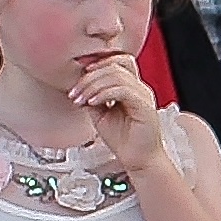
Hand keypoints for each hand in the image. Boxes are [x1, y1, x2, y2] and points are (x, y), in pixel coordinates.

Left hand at [67, 56, 165, 176]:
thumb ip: (92, 97)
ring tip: (81, 99)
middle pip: (114, 65)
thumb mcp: (100, 114)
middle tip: (75, 92)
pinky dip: (104, 93)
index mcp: (130, 86)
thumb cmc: (123, 138)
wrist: (137, 159)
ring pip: (116, 75)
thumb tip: (79, 86)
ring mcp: (143, 95)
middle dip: (89, 76)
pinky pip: (123, 90)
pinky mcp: (144, 106)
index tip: (78, 71)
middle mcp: (139, 87)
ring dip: (92, 85)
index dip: (97, 61)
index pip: (118, 60)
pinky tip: (93, 102)